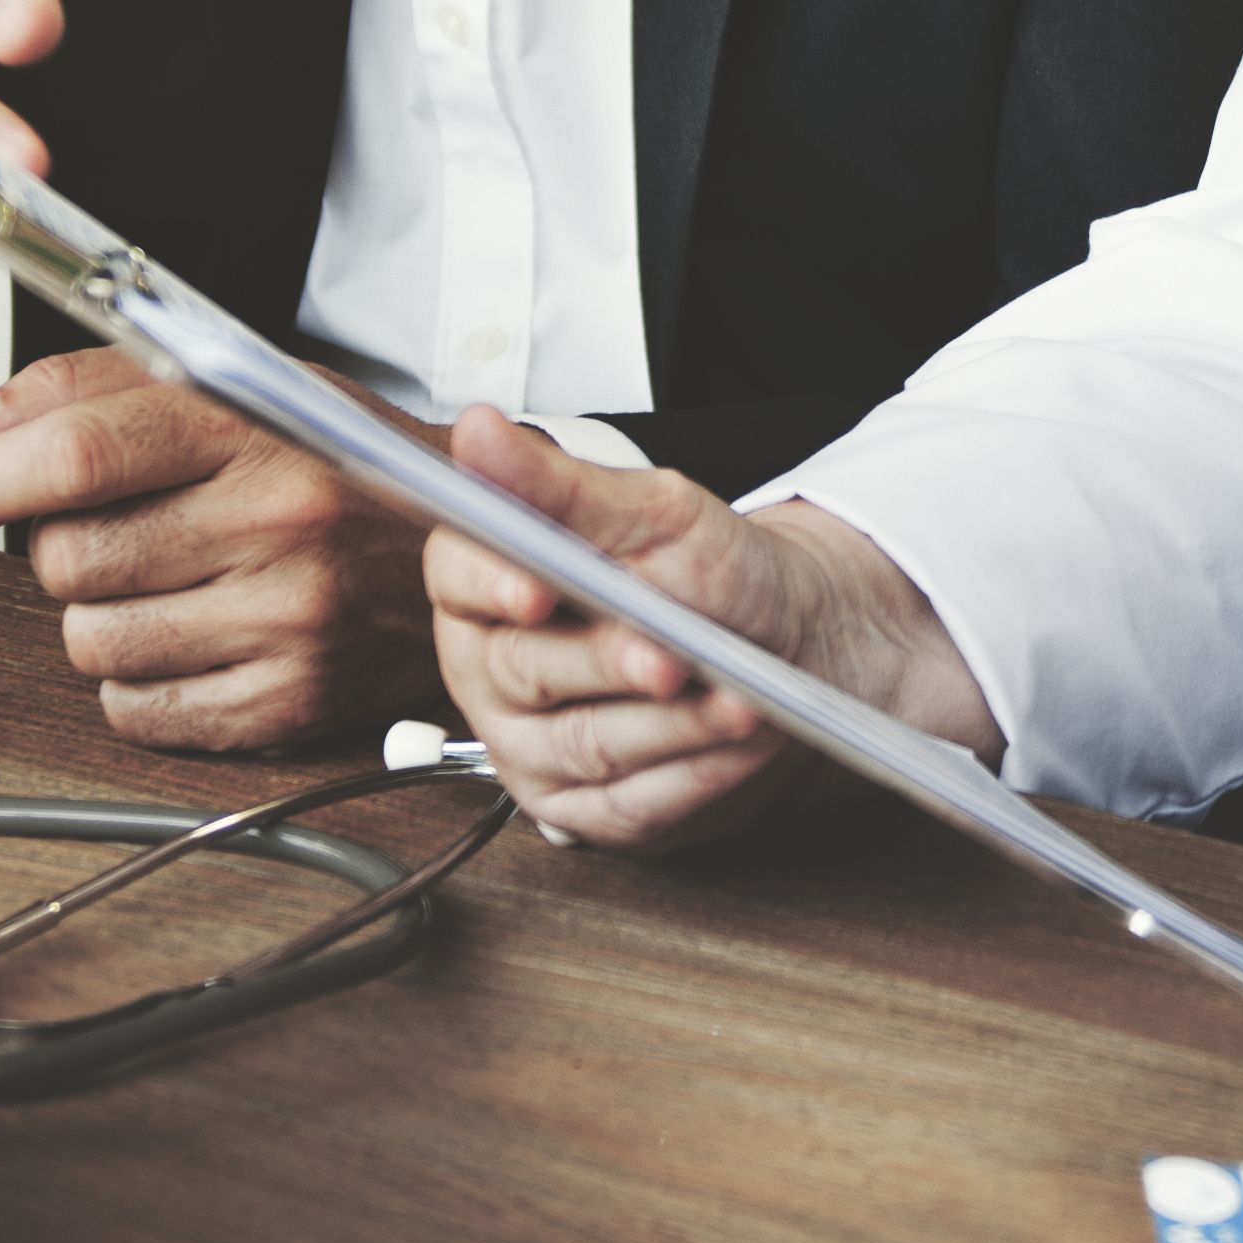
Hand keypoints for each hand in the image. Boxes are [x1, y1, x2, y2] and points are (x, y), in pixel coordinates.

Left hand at [0, 347, 431, 750]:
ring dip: (99, 615)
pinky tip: (190, 637)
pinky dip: (136, 681)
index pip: (81, 451)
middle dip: (60, 545)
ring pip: (89, 641)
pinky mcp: (288, 702)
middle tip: (119, 526)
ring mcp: (285, 621)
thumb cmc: (342, 463)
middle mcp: (278, 522)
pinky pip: (134, 710)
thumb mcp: (239, 384)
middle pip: (67, 557)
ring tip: (168, 581)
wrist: (480, 550)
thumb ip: (92, 392)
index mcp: (261, 426)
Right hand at [420, 412, 997, 848]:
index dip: (492, 583)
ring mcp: (530, 748)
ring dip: (672, 725)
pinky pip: (630, 803)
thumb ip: (561, 484)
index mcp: (490, 581)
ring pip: (585, 745)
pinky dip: (697, 772)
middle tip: (671, 656)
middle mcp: (493, 668)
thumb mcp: (653, 512)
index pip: (457, 576)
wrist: (785, 646)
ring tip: (741, 701)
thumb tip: (476, 430)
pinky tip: (740, 744)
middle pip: (524, 669)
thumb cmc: (712, 573)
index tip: (536, 589)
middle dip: (608, 661)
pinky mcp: (583, 811)